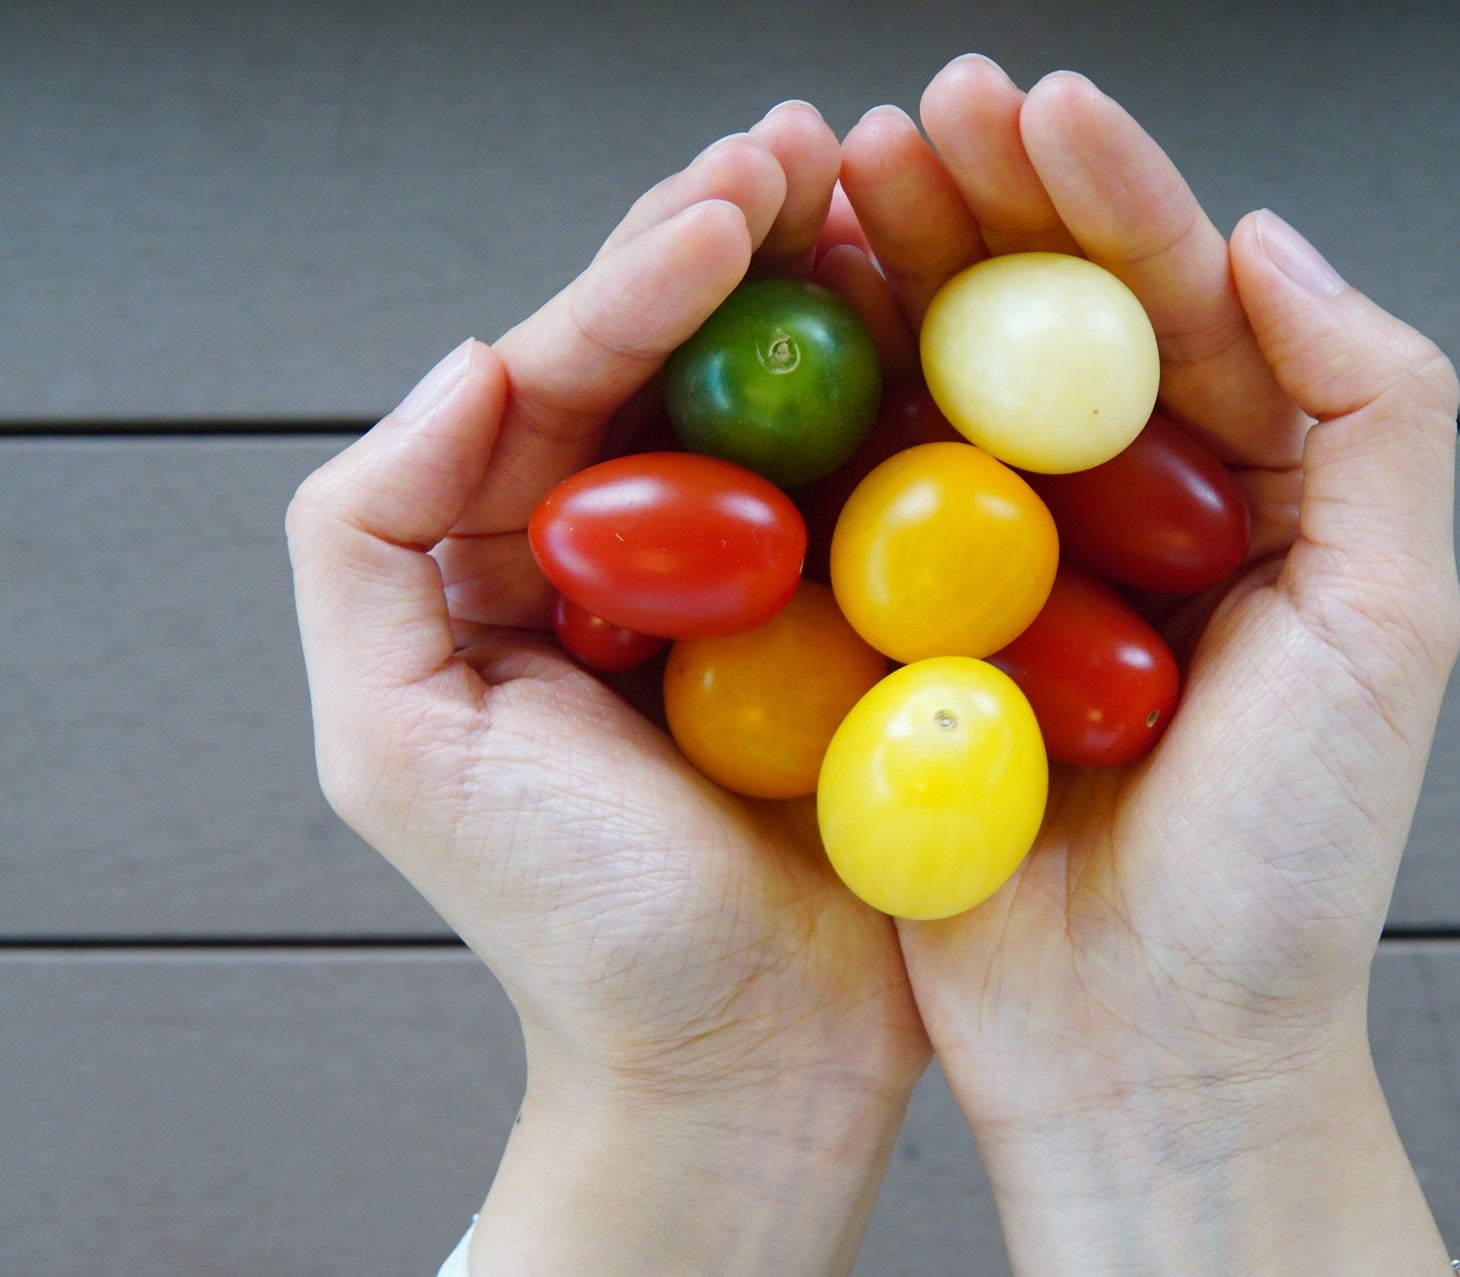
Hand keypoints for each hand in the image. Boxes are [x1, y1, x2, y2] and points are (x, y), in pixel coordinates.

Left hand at [286, 104, 926, 1276]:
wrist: (745, 1062)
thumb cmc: (573, 929)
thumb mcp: (398, 743)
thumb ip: (369, 542)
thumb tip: (469, 360)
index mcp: (517, 560)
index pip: (566, 377)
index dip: (635, 278)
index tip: (725, 208)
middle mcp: (642, 556)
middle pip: (685, 364)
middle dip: (739, 244)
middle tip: (809, 148)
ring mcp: (769, 587)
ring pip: (797, 406)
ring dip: (839, 290)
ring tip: (881, 189)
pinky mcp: (875, 628)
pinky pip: (896, 495)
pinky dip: (923, 402)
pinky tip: (958, 320)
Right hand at [840, 57, 1459, 1271]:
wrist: (1151, 1050)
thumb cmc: (1289, 866)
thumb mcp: (1394, 625)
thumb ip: (1376, 411)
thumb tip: (1270, 240)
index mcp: (1247, 500)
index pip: (1175, 311)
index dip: (1112, 198)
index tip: (1041, 105)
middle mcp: (1121, 524)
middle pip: (1046, 332)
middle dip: (984, 210)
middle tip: (913, 116)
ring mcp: (1004, 585)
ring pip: (940, 399)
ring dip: (891, 285)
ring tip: (838, 182)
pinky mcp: (907, 653)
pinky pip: (859, 516)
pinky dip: (820, 423)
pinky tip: (780, 336)